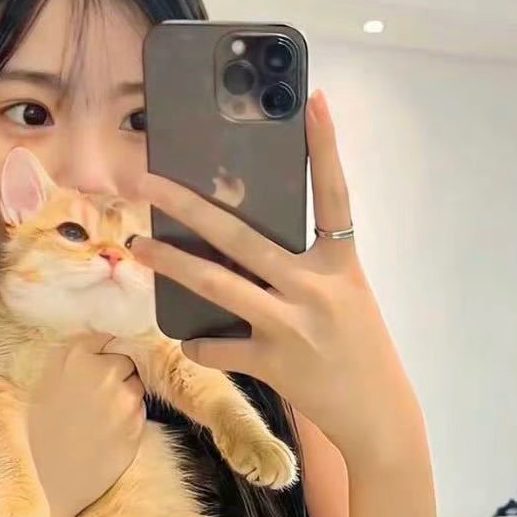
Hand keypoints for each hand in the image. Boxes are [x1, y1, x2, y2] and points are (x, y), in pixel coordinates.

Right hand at [29, 334, 145, 516]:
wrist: (45, 488)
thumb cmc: (34, 435)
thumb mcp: (35, 384)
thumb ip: (66, 359)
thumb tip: (95, 342)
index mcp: (74, 356)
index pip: (103, 337)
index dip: (96, 353)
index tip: (85, 368)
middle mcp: (104, 374)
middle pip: (123, 360)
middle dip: (112, 372)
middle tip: (86, 397)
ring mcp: (124, 401)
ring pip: (135, 385)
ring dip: (122, 394)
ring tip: (92, 417)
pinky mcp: (137, 427)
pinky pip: (139, 411)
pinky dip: (127, 418)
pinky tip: (102, 433)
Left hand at [130, 91, 408, 462]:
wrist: (378, 415)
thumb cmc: (362, 353)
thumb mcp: (346, 300)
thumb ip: (308, 272)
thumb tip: (247, 253)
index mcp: (341, 267)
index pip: (335, 197)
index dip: (326, 148)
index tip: (313, 101)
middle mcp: (315, 289)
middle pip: (245, 237)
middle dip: (191, 207)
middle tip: (149, 182)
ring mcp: (292, 326)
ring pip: (220, 286)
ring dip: (173, 264)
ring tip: (139, 246)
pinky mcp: (274, 363)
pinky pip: (222, 348)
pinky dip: (201, 345)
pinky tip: (189, 341)